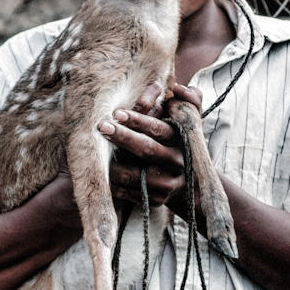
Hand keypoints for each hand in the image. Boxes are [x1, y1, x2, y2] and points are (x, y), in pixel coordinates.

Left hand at [98, 82, 202, 209]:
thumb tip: (179, 89)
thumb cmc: (182, 144)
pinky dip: (115, 183)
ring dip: (113, 164)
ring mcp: (168, 183)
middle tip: (101, 126)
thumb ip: (190, 99)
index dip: (137, 120)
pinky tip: (106, 174)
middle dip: (121, 137)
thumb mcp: (192, 120)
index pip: (158, 128)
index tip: (116, 112)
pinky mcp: (158, 200)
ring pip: (134, 175)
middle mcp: (177, 161)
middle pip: (146, 149)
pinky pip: (130, 192)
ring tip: (97, 155)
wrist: (192, 185)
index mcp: (182, 139)